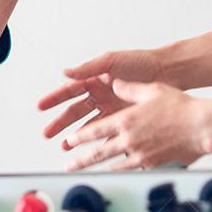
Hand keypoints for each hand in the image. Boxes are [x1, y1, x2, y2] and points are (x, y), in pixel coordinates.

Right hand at [38, 48, 162, 139]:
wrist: (169, 72)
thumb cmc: (142, 62)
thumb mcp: (112, 61)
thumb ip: (88, 67)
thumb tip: (67, 71)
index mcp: (95, 79)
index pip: (69, 91)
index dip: (54, 99)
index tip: (41, 107)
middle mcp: (101, 95)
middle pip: (75, 112)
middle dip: (60, 123)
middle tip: (48, 133)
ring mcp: (112, 108)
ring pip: (88, 125)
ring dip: (76, 136)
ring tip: (65, 146)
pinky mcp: (124, 119)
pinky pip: (107, 132)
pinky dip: (98, 141)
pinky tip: (90, 149)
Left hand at [57, 79, 211, 170]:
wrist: (202, 127)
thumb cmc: (181, 107)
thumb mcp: (151, 90)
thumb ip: (129, 88)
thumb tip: (115, 83)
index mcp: (125, 120)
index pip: (94, 130)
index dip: (79, 137)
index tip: (70, 140)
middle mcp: (129, 139)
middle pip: (97, 152)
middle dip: (80, 159)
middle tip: (69, 163)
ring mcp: (139, 153)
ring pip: (110, 163)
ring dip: (94, 168)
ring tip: (83, 171)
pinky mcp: (151, 162)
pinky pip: (129, 168)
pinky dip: (117, 170)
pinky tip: (112, 171)